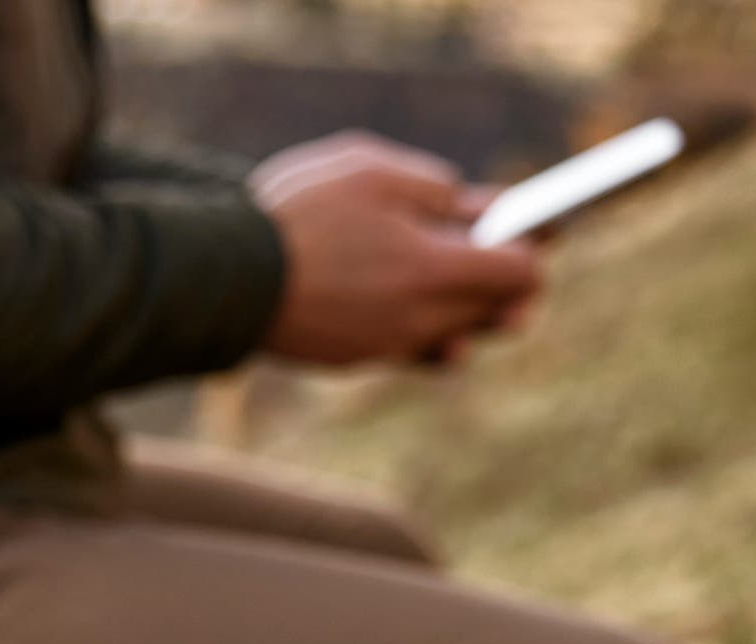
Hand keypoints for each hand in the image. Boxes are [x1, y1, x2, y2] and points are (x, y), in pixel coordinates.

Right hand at [249, 132, 540, 365]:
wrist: (221, 277)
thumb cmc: (296, 214)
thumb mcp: (371, 171)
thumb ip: (433, 188)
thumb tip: (470, 209)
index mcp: (435, 271)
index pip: (522, 274)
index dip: (534, 247)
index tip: (532, 228)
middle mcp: (420, 321)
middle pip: (496, 313)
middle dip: (503, 281)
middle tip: (495, 250)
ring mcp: (385, 347)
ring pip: (453, 333)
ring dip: (460, 305)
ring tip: (443, 273)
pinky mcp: (351, 359)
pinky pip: (406, 343)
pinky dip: (415, 321)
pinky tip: (393, 293)